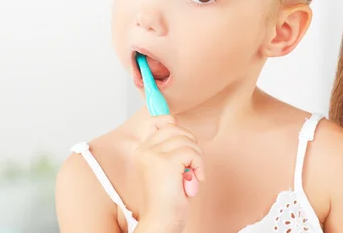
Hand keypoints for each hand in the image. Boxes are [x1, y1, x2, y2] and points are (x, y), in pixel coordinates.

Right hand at [134, 115, 204, 229]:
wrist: (162, 221)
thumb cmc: (167, 199)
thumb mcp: (167, 168)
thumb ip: (170, 148)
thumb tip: (177, 124)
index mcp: (143, 150)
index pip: (157, 121)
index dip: (171, 122)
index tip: (183, 136)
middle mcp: (145, 150)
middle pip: (175, 127)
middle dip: (190, 143)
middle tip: (192, 163)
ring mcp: (153, 155)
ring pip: (187, 140)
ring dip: (197, 157)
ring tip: (193, 174)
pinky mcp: (166, 162)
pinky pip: (192, 152)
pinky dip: (199, 165)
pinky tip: (195, 179)